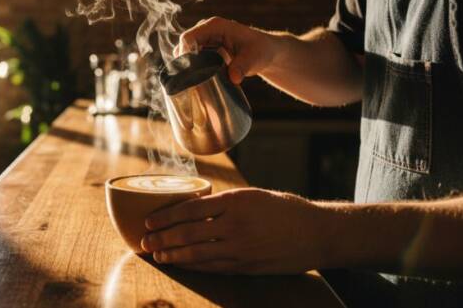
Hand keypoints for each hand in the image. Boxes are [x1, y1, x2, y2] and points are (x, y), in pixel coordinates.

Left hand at [141, 188, 327, 273]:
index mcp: (235, 201)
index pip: (190, 209)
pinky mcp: (247, 266)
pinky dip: (194, 266)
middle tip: (144, 240)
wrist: (319, 233)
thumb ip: (225, 202)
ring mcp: (241, 248)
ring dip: (174, 255)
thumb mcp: (254, 195)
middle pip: (188, 233)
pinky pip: (214, 267)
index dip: (166, 217)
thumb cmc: (286, 209)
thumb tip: (195, 207)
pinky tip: (182, 265)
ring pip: (197, 254)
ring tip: (157, 254)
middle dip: (162, 238)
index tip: (148, 220)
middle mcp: (235, 224)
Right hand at [179, 17, 279, 83]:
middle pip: (183, 46)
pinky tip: (197, 80)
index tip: (188, 73)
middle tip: (191, 82)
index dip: (184, 55)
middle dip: (184, 63)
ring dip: (187, 67)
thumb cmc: (260, 51)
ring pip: (185, 52)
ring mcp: (204, 39)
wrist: (265, 52)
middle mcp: (205, 30)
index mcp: (214, 26)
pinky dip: (192, 68)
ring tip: (193, 82)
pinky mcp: (204, 48)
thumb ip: (243, 66)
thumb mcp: (254, 58)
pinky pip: (191, 57)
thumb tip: (233, 78)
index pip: (188, 38)